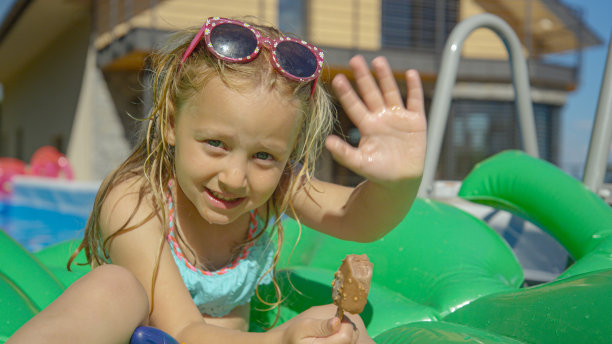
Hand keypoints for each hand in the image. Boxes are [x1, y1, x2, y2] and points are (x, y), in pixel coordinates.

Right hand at [271, 308, 358, 343]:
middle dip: (347, 327)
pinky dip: (345, 337)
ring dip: (347, 332)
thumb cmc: (296, 334)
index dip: (345, 324)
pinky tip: (334, 334)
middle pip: (352, 339)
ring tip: (334, 327)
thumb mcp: (305, 326)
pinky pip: (348, 343)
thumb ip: (322, 325)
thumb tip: (337, 321)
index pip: (346, 337)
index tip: (337, 316)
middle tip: (335, 320)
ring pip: (352, 341)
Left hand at [326, 55, 426, 185]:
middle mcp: (381, 117)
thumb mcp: (359, 163)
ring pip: (391, 92)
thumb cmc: (377, 171)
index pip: (354, 105)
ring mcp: (398, 117)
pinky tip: (410, 73)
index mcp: (366, 126)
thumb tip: (327, 142)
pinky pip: (414, 101)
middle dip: (364, 77)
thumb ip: (343, 154)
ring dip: (385, 77)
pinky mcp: (416, 121)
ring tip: (378, 60)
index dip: (347, 93)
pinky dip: (414, 87)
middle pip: (371, 93)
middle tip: (355, 59)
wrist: (400, 180)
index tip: (338, 78)